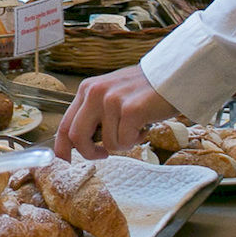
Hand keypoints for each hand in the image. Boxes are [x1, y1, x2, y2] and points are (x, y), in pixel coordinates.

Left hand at [56, 65, 174, 159]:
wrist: (173, 75)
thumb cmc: (145, 89)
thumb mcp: (111, 94)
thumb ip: (94, 112)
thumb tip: (80, 142)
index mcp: (87, 90)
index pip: (64, 124)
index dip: (62, 148)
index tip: (66, 161)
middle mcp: (95, 93)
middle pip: (77, 136)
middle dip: (89, 153)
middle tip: (103, 155)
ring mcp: (111, 101)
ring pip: (107, 144)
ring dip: (124, 143)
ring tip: (136, 127)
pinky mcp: (130, 110)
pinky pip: (124, 142)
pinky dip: (135, 141)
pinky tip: (144, 126)